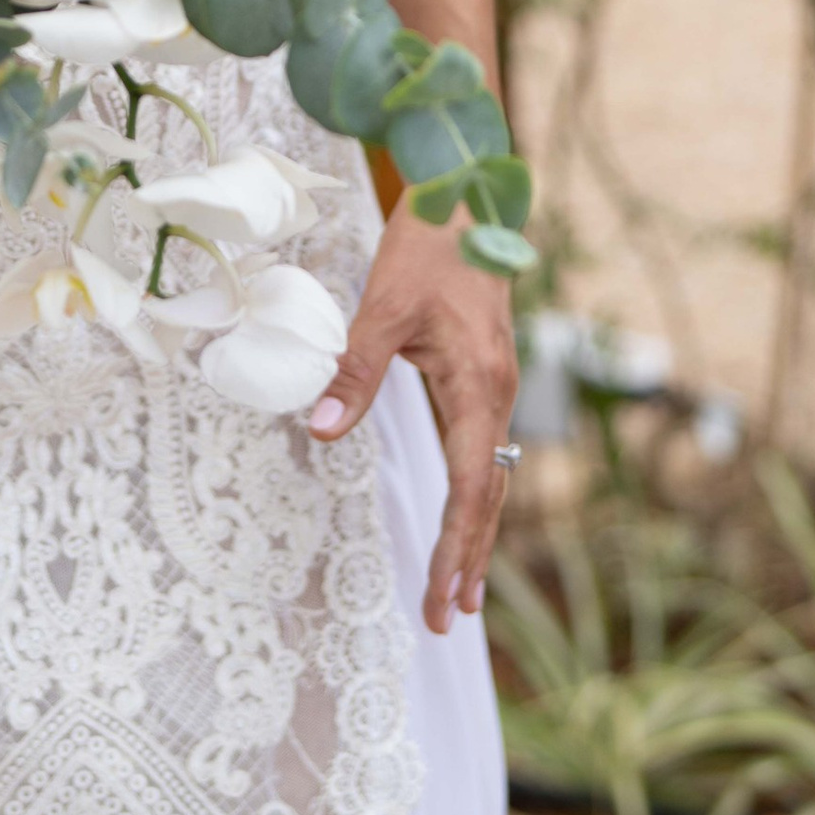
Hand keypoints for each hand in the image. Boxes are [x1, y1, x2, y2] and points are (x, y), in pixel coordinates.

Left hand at [305, 199, 518, 631]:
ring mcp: (495, 384)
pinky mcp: (485, 372)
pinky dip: (473, 494)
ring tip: (459, 590)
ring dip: (472, 533)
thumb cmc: (428, 245)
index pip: (467, 492)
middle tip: (446, 621)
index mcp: (479, 389)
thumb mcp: (384, 307)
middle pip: (486, 498)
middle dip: (465, 560)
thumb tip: (318, 432)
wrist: (468, 192)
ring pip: (488, 477)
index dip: (450, 552)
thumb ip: (354, 373)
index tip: (436, 604)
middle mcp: (496, 395)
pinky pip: (483, 451)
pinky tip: (462, 514)